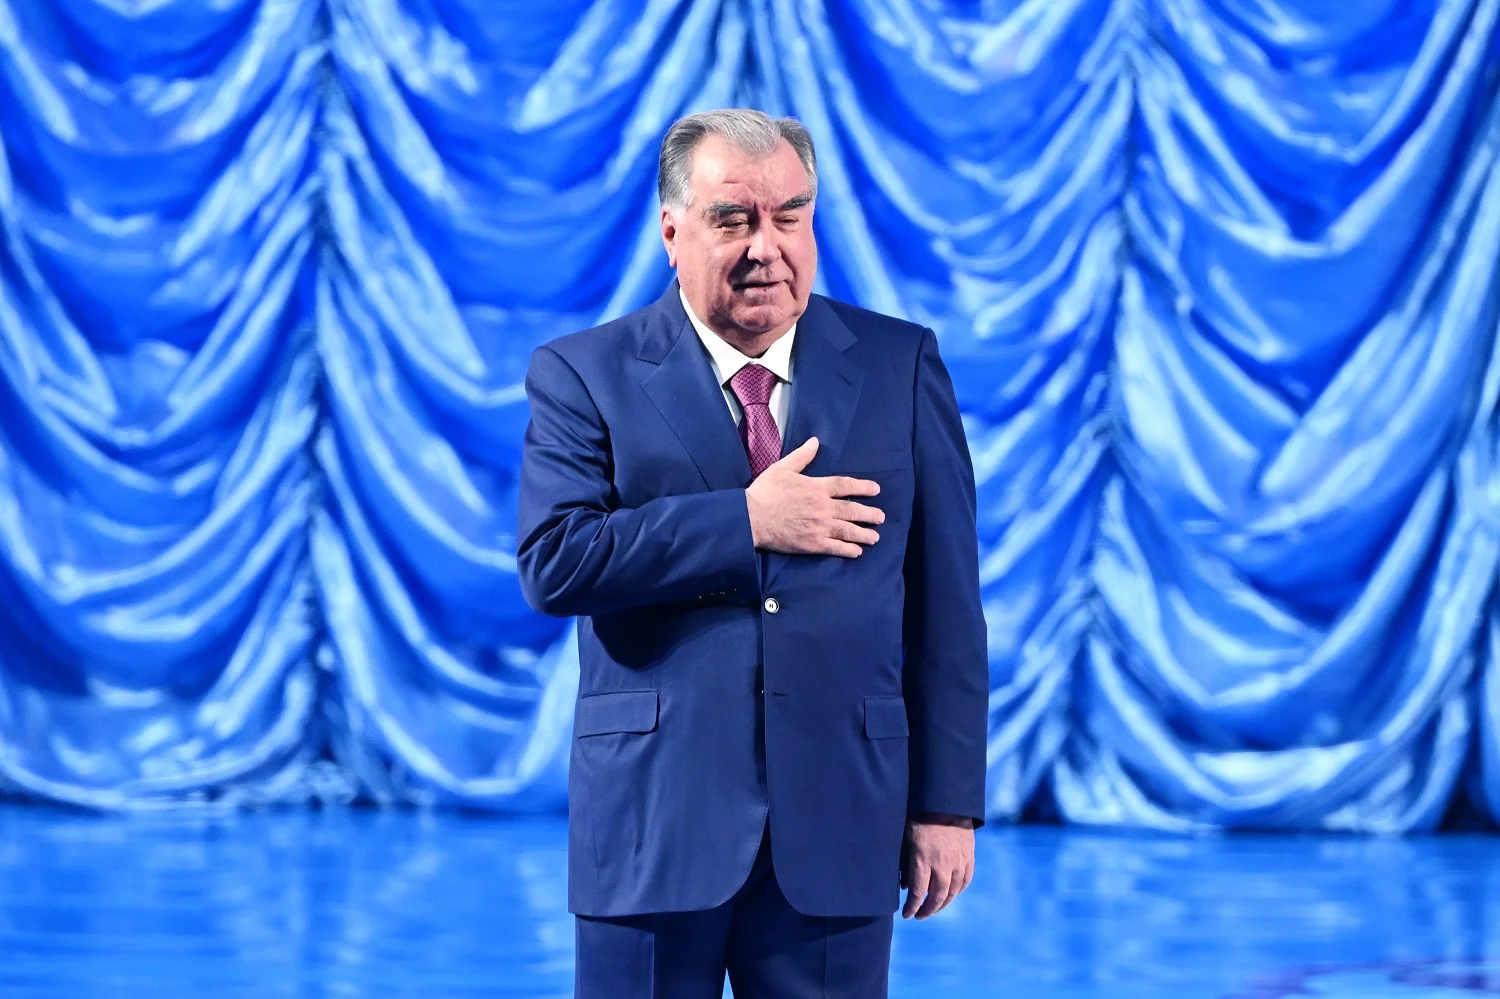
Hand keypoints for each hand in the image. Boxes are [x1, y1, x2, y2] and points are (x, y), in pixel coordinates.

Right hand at [745, 437, 884, 556]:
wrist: (751, 518)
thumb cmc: (764, 492)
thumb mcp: (782, 468)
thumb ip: (802, 456)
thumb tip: (815, 441)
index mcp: (816, 487)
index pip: (845, 485)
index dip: (863, 487)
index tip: (876, 490)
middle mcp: (822, 507)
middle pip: (852, 510)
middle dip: (869, 514)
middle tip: (881, 517)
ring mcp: (819, 526)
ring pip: (848, 530)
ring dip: (864, 534)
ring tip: (875, 537)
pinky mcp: (812, 544)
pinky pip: (835, 547)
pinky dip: (848, 550)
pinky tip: (857, 552)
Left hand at [900, 814, 974, 918]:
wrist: (945, 800)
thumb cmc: (919, 817)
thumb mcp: (905, 839)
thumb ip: (905, 864)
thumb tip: (905, 886)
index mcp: (923, 859)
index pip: (918, 893)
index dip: (912, 907)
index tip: (906, 915)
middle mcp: (943, 864)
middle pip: (937, 896)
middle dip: (927, 910)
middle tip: (920, 916)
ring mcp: (958, 861)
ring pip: (953, 891)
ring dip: (943, 903)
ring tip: (934, 908)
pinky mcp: (968, 855)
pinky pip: (965, 879)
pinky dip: (958, 890)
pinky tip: (951, 894)